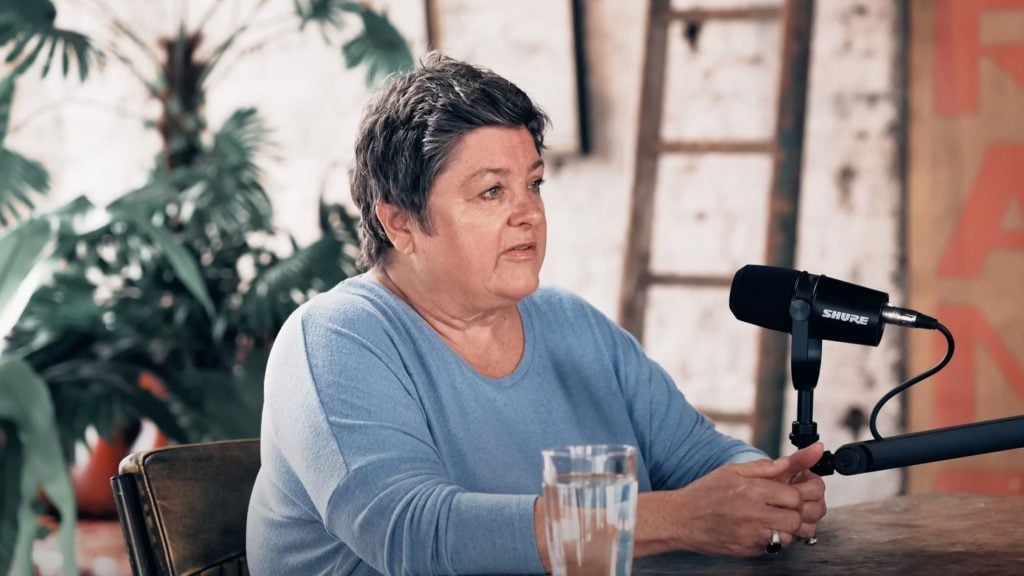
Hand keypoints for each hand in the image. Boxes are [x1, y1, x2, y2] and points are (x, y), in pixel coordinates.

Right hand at [658, 443, 825, 555]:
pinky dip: (778, 537)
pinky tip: (766, 526)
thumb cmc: (707, 492)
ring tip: (780, 515)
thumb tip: (811, 451)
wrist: (681, 518)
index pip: (796, 496)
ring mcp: (752, 535)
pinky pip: (777, 547)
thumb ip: (775, 465)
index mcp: (752, 490)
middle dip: (801, 510)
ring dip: (792, 526)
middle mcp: (754, 514)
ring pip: (792, 536)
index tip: (797, 488)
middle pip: (799, 517)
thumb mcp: (737, 471)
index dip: (801, 492)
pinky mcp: (749, 550)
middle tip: (792, 502)